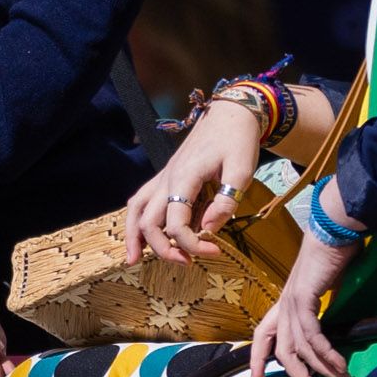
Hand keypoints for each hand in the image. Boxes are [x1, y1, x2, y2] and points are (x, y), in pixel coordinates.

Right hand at [125, 103, 268, 264]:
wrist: (230, 113)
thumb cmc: (238, 140)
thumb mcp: (242, 170)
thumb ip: (225, 201)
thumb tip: (208, 230)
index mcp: (184, 178)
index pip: (177, 223)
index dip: (193, 244)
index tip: (216, 250)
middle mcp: (167, 179)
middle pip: (149, 222)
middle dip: (163, 248)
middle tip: (186, 263)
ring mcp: (163, 177)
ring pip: (136, 210)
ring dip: (134, 236)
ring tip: (134, 260)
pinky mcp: (166, 176)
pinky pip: (141, 200)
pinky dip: (136, 220)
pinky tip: (139, 236)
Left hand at [247, 229, 355, 376]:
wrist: (332, 229)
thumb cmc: (332, 255)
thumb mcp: (325, 288)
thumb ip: (323, 308)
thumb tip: (332, 330)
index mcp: (285, 303)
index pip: (263, 335)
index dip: (256, 359)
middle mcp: (284, 305)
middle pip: (282, 351)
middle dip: (299, 376)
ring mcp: (291, 302)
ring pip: (299, 348)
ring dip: (321, 368)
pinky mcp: (303, 299)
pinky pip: (312, 335)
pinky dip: (325, 353)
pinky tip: (338, 363)